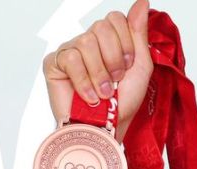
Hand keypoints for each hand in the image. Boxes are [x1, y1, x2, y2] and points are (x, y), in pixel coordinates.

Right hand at [42, 0, 151, 140]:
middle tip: (115, 81)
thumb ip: (139, 33)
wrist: (107, 129)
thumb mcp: (140, 66)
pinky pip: (71, 58)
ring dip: (100, 73)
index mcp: (109, 40)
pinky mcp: (54, 64)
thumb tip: (142, 1)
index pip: (116, 18)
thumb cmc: (123, 103)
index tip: (127, 67)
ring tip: (104, 92)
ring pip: (86, 42)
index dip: (126, 44)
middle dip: (115, 59)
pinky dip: (84, 81)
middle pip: (102, 27)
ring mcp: (70, 51)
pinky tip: (89, 96)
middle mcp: (88, 41)